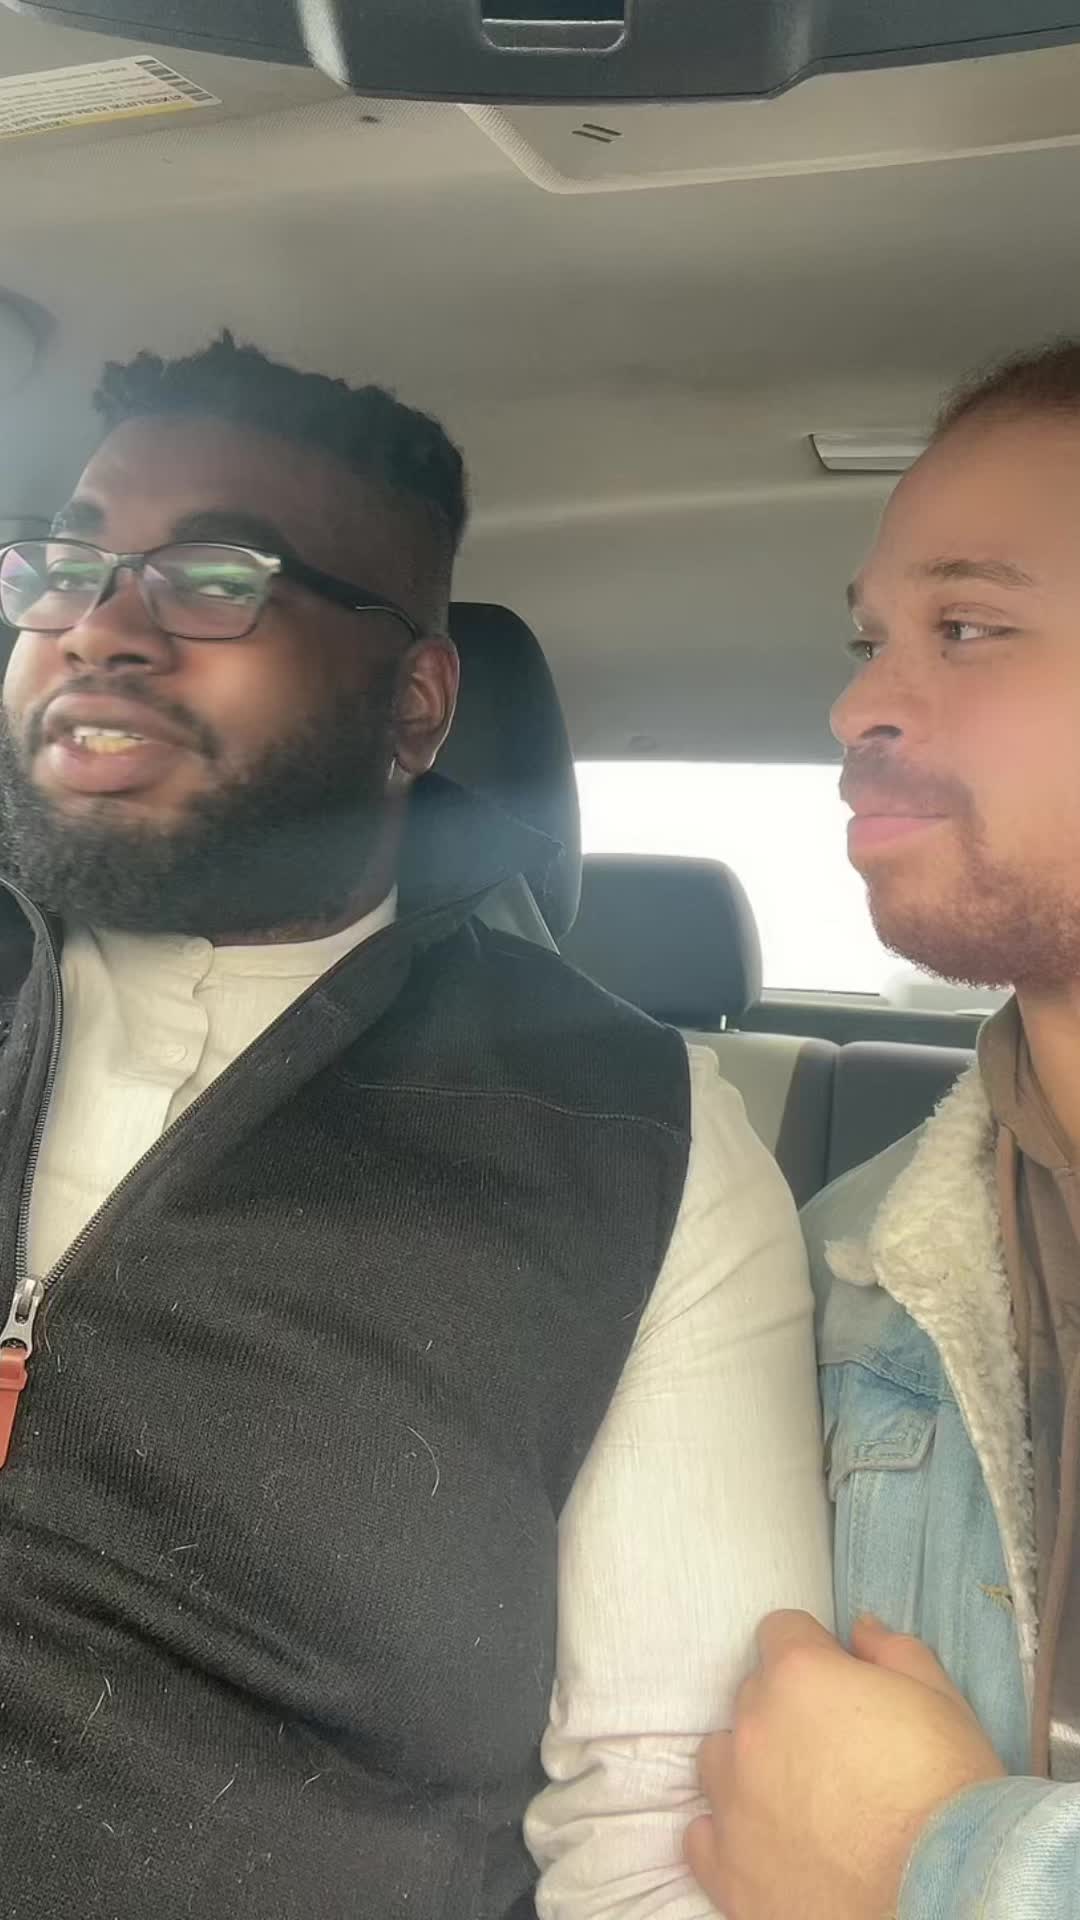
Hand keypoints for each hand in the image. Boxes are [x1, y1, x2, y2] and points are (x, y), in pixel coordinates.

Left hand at [685, 1611, 1005, 1919]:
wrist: (948, 1897)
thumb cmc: (952, 1793)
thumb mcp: (942, 1700)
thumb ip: (893, 1650)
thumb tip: (860, 1627)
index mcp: (800, 1676)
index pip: (781, 1630)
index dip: (814, 1651)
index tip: (838, 1682)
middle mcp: (754, 1729)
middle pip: (753, 1695)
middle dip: (787, 1709)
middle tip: (835, 1748)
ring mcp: (734, 1802)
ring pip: (720, 1759)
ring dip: (750, 1765)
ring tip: (799, 1797)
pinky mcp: (729, 1870)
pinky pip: (702, 1836)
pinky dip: (729, 1834)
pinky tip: (767, 1843)